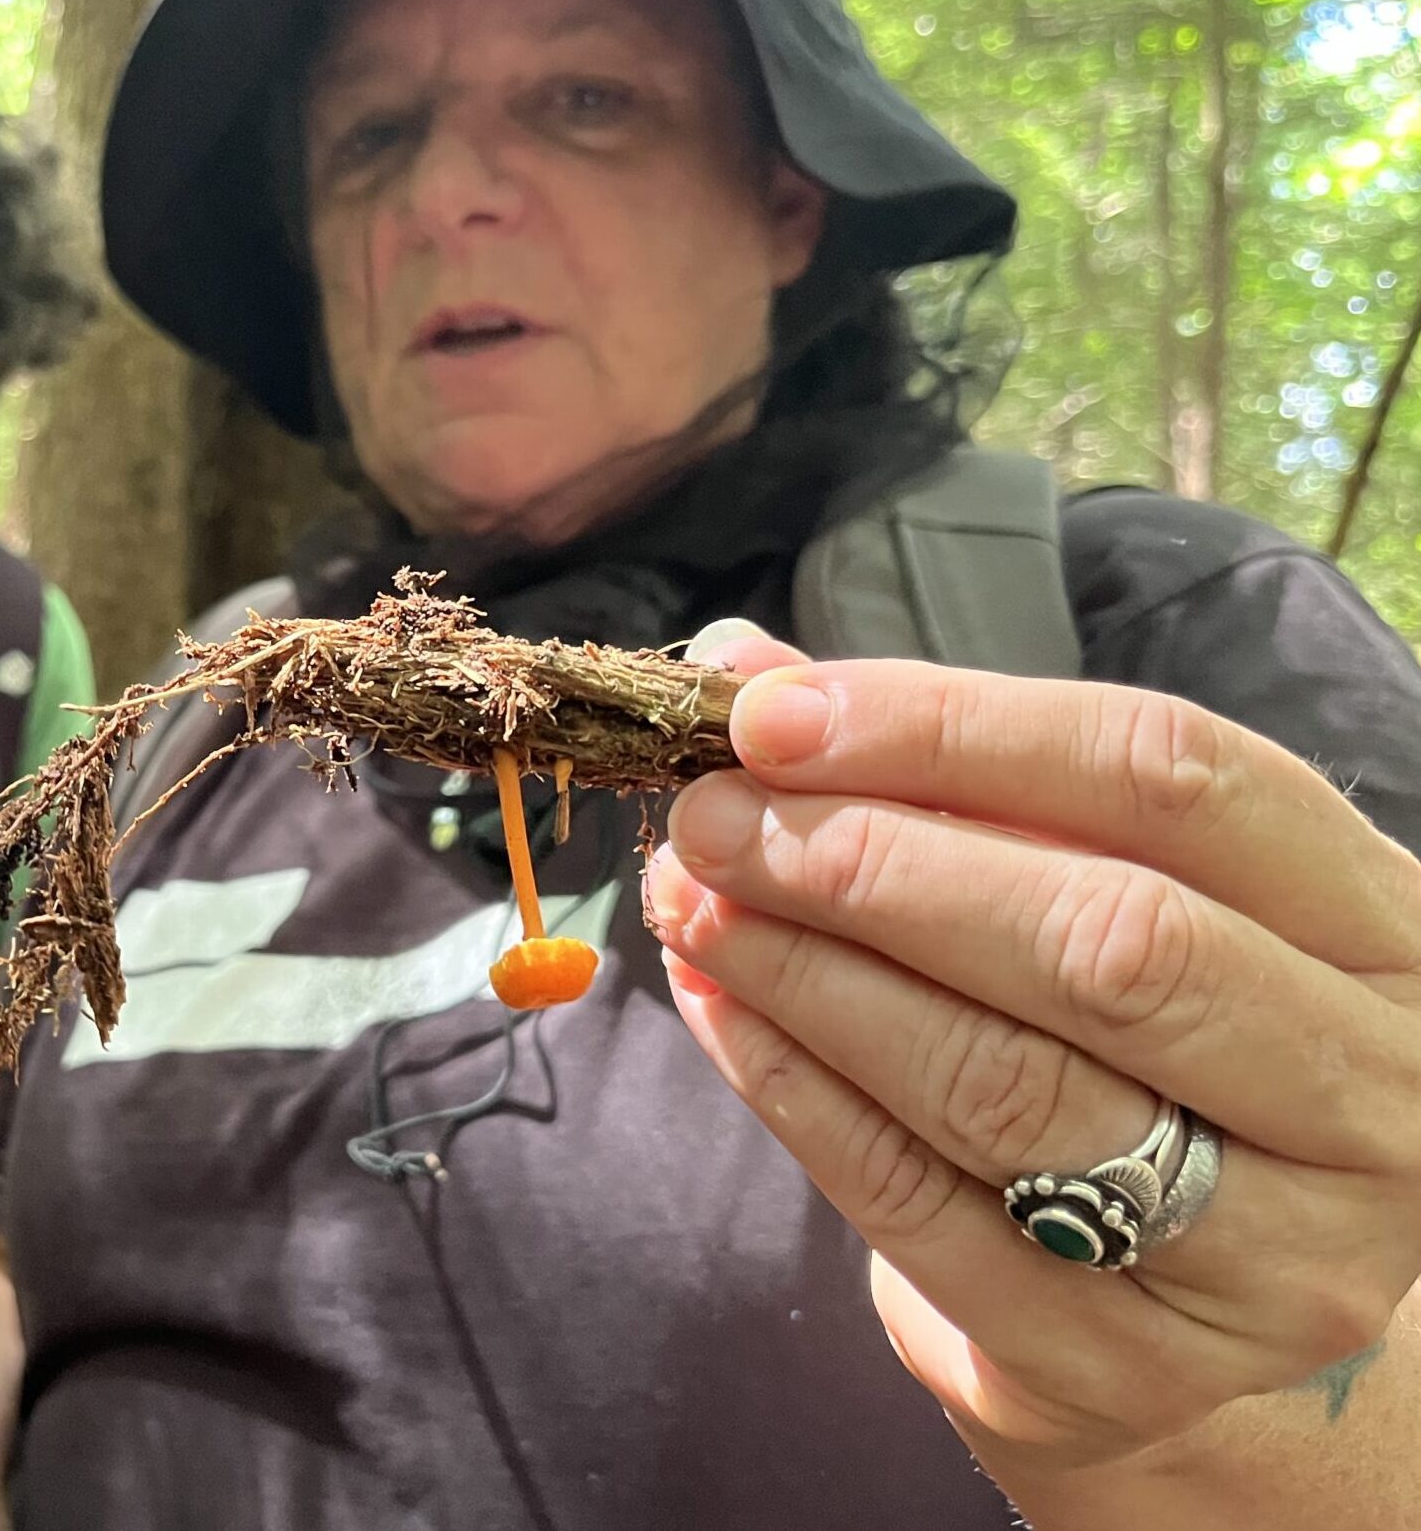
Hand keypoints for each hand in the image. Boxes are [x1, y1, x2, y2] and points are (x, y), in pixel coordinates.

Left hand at [645, 633, 1420, 1479]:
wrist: (1185, 1304)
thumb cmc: (1138, 1043)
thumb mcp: (1095, 887)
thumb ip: (947, 778)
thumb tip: (743, 675)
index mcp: (1381, 929)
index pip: (1172, 780)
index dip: (952, 730)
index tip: (774, 715)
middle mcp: (1369, 1098)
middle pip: (1106, 944)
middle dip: (871, 864)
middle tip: (713, 819)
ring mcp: (1268, 1258)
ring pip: (1004, 1084)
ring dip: (810, 974)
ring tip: (693, 901)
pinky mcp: (1126, 1369)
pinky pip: (921, 1208)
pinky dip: (791, 1090)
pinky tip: (717, 1009)